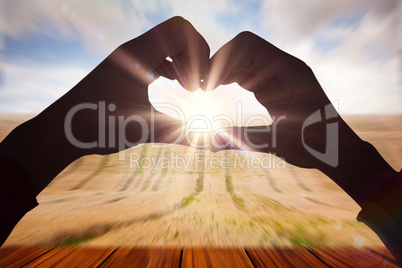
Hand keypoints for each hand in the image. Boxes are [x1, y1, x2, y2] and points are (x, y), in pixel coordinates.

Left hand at [0, 16, 209, 192]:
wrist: (61, 130)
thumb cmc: (98, 127)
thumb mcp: (145, 129)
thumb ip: (184, 133)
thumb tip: (217, 146)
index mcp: (138, 54)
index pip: (181, 29)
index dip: (200, 51)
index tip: (199, 83)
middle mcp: (133, 48)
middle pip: (177, 33)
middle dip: (195, 56)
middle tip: (197, 87)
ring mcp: (128, 57)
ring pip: (166, 43)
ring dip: (183, 61)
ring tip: (189, 89)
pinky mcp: (125, 67)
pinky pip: (156, 55)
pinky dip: (172, 65)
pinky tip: (176, 85)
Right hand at [206, 31, 396, 203]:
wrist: (337, 149)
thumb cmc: (316, 146)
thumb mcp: (278, 143)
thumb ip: (243, 139)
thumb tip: (209, 145)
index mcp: (288, 72)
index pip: (247, 46)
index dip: (222, 60)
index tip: (208, 84)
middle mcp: (284, 67)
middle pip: (243, 47)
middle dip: (220, 63)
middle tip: (203, 86)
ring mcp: (280, 74)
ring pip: (244, 57)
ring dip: (224, 69)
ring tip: (208, 89)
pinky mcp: (275, 84)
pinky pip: (249, 71)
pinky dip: (232, 77)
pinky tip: (220, 89)